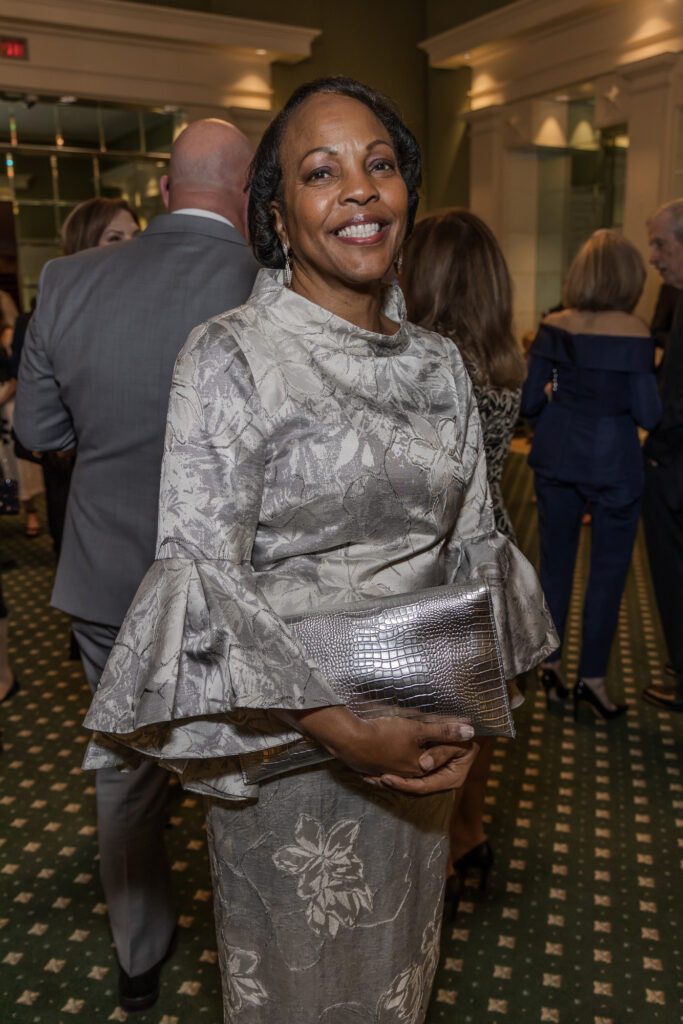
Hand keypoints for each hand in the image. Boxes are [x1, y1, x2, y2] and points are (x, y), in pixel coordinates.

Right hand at [277, 705, 474, 780]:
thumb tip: (471, 733)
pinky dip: (395, 759)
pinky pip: (389, 765)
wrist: (350, 741)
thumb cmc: (386, 735)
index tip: (455, 736)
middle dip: (433, 753)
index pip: (441, 762)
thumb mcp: (418, 730)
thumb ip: (444, 732)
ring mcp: (387, 772)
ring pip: (405, 766)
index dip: (450, 748)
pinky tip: (391, 749)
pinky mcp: (373, 767)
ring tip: (417, 744)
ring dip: (412, 757)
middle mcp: (405, 775)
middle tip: (440, 741)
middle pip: (423, 766)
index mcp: (419, 770)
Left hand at [369, 740, 479, 794]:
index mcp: (451, 779)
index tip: (385, 777)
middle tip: (371, 778)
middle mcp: (441, 782)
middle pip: (413, 790)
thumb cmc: (465, 734)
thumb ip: (440, 752)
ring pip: (409, 785)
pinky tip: (379, 769)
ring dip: (390, 781)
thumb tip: (423, 765)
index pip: (422, 787)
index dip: (403, 784)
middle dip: (392, 785)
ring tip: (369, 776)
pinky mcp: (428, 771)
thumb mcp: (455, 742)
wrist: (474, 731)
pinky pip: (410, 777)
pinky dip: (395, 773)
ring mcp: (435, 777)